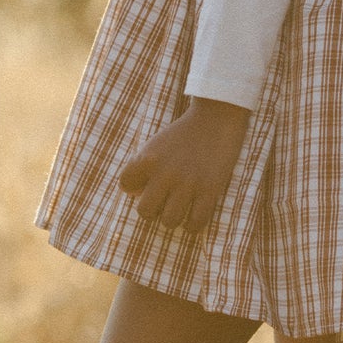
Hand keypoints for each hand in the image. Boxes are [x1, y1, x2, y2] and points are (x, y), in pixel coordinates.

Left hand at [118, 98, 252, 233]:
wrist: (216, 117)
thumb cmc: (184, 133)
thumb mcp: (156, 144)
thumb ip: (142, 166)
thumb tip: (134, 195)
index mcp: (148, 158)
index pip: (125, 185)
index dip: (134, 187)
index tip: (147, 184)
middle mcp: (165, 173)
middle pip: (145, 211)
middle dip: (153, 209)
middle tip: (163, 202)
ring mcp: (188, 183)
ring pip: (169, 221)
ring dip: (173, 218)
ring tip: (180, 210)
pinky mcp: (210, 189)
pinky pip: (196, 223)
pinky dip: (193, 225)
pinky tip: (193, 218)